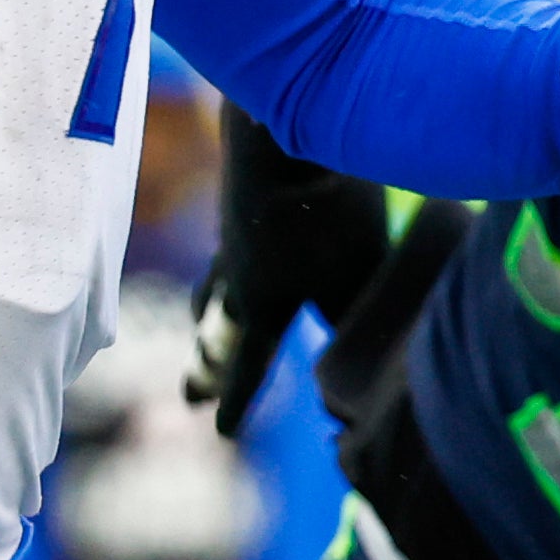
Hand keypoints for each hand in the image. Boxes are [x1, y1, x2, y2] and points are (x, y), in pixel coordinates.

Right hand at [186, 107, 391, 436]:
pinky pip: (226, 244)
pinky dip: (226, 262)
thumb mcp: (356, 271)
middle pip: (216, 332)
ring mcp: (232, 232)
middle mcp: (236, 274)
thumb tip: (369, 347)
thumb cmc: (329, 207)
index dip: (236, 403)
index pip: (247, 368)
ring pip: (213, 286)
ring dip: (207, 313)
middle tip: (190, 394)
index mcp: (262, 305)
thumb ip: (358, 314)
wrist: (279, 126)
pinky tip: (234, 248)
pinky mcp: (239, 196)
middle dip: (205, 367)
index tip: (220, 433)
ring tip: (199, 320)